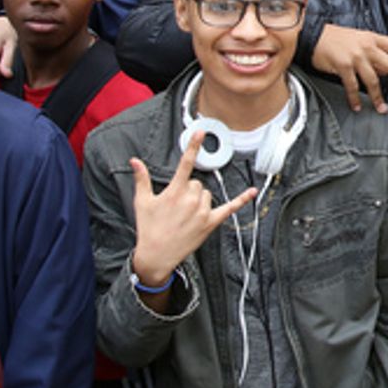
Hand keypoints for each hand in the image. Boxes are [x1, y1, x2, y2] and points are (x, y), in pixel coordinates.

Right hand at [129, 133, 257, 287]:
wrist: (156, 255)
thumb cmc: (148, 228)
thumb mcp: (142, 202)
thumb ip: (141, 179)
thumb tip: (134, 161)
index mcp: (174, 192)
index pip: (185, 164)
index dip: (193, 146)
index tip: (200, 132)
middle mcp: (190, 200)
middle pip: (197, 183)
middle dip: (188, 190)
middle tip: (176, 206)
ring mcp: (202, 211)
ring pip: (207, 194)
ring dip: (199, 200)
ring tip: (185, 215)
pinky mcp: (211, 223)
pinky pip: (229, 208)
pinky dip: (241, 200)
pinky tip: (252, 192)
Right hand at [311, 24, 387, 112]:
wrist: (313, 35)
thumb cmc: (335, 37)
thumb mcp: (358, 39)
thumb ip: (372, 54)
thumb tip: (384, 71)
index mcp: (372, 38)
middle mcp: (367, 47)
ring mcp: (356, 57)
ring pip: (373, 81)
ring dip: (378, 98)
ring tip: (383, 109)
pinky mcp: (343, 66)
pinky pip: (353, 87)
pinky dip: (355, 99)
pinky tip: (357, 107)